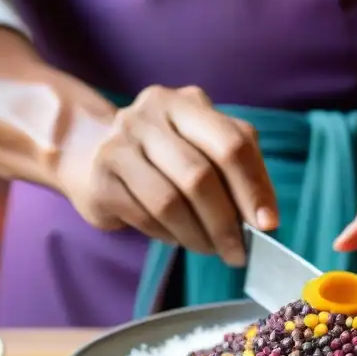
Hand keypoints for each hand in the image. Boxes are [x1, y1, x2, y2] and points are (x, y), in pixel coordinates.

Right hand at [58, 85, 276, 266]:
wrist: (89, 152)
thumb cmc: (165, 155)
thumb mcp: (205, 146)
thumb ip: (239, 170)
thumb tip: (265, 220)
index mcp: (188, 103)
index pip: (232, 143)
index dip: (254, 188)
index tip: (268, 225)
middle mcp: (151, 115)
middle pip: (200, 176)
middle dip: (226, 223)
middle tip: (238, 252)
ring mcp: (120, 144)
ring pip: (170, 202)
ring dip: (198, 236)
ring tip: (211, 249)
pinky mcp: (101, 178)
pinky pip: (145, 217)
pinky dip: (169, 236)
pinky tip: (178, 238)